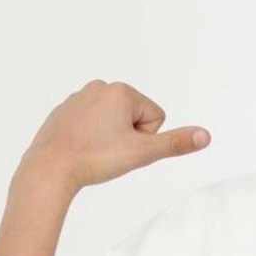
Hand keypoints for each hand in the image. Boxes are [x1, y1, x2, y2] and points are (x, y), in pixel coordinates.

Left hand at [17, 80, 210, 191]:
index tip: (124, 147)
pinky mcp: (64, 111)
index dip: (145, 139)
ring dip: (110, 138)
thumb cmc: (95, 158)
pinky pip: (91, 126)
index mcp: (121, 91)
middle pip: (134, 117)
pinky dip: (90, 138)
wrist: (50, 168)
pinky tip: (80, 149)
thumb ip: (176, 143)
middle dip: (128, 137)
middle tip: (109, 151)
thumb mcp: (142, 153)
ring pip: (112, 123)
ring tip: (93, 151)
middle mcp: (100, 87)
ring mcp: (79, 98)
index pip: (155, 117)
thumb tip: (205, 135)